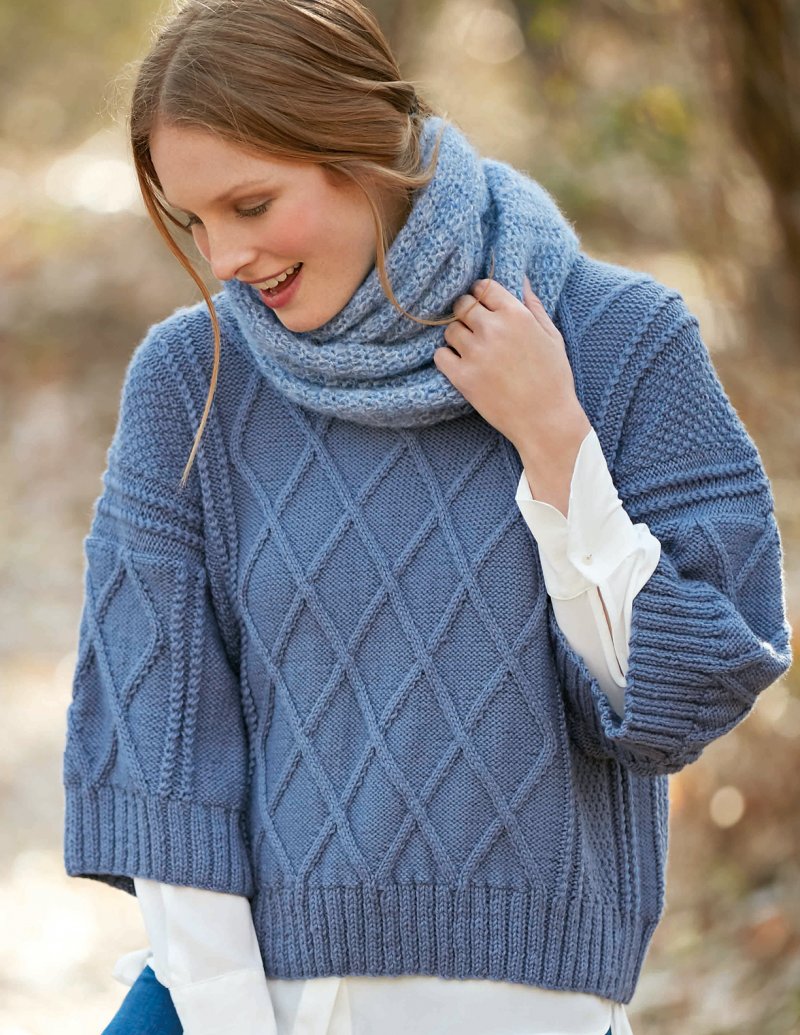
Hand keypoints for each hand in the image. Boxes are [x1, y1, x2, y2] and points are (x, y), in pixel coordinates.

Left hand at [433, 275, 586, 449]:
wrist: (546, 420)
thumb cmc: (553, 379)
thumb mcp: (552, 337)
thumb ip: (534, 306)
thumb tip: (522, 280)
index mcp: (517, 315)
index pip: (483, 287)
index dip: (481, 295)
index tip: (483, 306)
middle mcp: (493, 329)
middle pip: (462, 305)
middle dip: (467, 314)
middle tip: (475, 329)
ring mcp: (476, 353)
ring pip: (450, 329)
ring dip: (457, 336)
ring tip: (471, 350)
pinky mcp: (462, 377)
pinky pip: (440, 355)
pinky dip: (447, 358)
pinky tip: (461, 365)